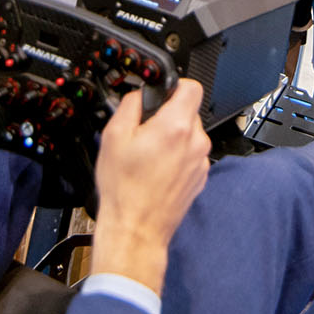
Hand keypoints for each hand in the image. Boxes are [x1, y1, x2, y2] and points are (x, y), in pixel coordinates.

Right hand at [90, 80, 210, 294]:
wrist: (136, 228)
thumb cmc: (124, 189)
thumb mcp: (113, 136)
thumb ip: (130, 105)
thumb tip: (139, 94)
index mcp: (176, 126)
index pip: (192, 86)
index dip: (175, 85)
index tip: (162, 93)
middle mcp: (195, 142)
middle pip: (189, 111)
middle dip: (168, 114)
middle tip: (144, 129)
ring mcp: (200, 161)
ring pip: (190, 133)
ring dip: (172, 136)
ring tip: (148, 154)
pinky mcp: (200, 177)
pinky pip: (191, 154)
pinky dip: (177, 155)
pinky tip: (156, 169)